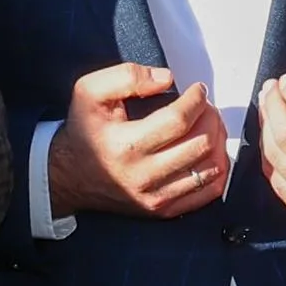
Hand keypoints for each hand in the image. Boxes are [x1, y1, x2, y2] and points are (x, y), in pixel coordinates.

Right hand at [47, 61, 228, 219]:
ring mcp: (154, 197)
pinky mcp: (162, 210)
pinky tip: (210, 153)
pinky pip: (207, 194)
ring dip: (217, 142)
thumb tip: (166, 79)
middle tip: (204, 106)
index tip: (198, 90)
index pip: (178, 120)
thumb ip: (127, 76)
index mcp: (126, 145)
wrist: (68, 175)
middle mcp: (142, 175)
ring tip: (208, 126)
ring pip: (209, 169)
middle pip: (200, 143)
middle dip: (210, 117)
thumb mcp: (90, 91)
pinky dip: (217, 171)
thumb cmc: (83, 131)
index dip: (196, 100)